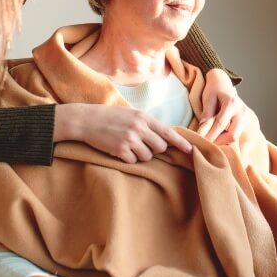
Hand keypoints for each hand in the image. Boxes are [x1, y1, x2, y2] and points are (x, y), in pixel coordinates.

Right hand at [54, 103, 191, 162]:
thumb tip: (164, 137)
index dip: (181, 143)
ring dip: (140, 155)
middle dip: (155, 150)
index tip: (190, 150)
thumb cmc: (110, 117)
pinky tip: (118, 150)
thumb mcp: (131, 114)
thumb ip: (147, 124)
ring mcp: (129, 139)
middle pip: (160, 147)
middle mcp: (139, 128)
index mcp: (143, 117)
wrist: (86, 120)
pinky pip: (133, 161)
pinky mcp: (120, 150)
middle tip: (142, 145)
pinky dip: (128, 159)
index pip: (168, 132)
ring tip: (128, 146)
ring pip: (147, 156)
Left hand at [197, 68, 249, 142]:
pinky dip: (226, 139)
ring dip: (223, 141)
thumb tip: (202, 132)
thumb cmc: (214, 89)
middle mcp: (242, 112)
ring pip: (235, 137)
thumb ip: (207, 115)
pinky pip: (236, 135)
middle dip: (219, 142)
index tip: (201, 142)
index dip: (210, 136)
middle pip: (233, 135)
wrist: (223, 82)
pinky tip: (217, 138)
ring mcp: (246, 117)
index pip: (220, 125)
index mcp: (232, 104)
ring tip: (210, 140)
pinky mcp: (245, 122)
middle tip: (206, 144)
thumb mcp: (208, 99)